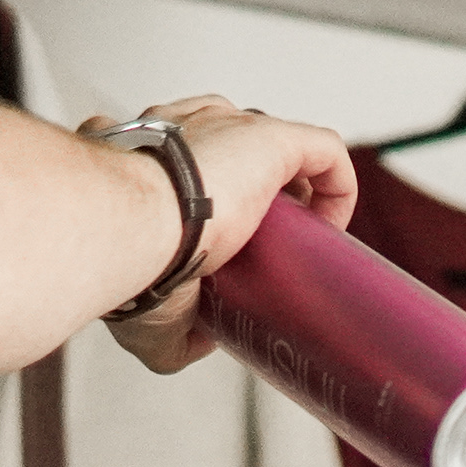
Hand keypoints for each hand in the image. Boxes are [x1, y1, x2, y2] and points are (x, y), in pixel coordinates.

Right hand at [91, 97, 357, 372]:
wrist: (129, 232)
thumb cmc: (128, 263)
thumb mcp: (149, 312)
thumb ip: (175, 326)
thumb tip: (201, 338)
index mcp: (147, 161)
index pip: (188, 164)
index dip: (218, 202)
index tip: (230, 248)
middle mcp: (184, 133)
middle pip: (236, 152)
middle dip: (259, 196)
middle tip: (268, 249)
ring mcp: (226, 127)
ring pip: (278, 148)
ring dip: (297, 192)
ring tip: (302, 241)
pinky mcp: (268, 135)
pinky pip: (322, 149)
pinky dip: (337, 185)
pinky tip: (331, 227)